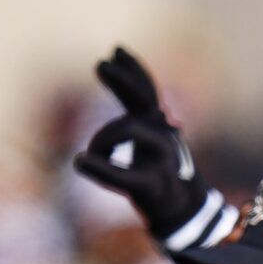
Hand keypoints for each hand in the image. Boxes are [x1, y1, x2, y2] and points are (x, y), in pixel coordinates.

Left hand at [72, 47, 234, 261]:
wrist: (182, 213)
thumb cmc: (159, 177)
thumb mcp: (146, 148)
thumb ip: (134, 125)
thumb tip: (130, 115)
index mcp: (158, 126)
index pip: (146, 90)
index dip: (133, 69)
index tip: (115, 50)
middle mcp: (163, 136)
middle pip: (146, 99)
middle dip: (125, 80)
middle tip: (101, 64)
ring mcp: (162, 159)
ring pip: (132, 129)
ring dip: (105, 136)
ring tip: (88, 152)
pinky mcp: (151, 185)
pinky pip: (124, 174)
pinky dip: (102, 168)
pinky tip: (80, 162)